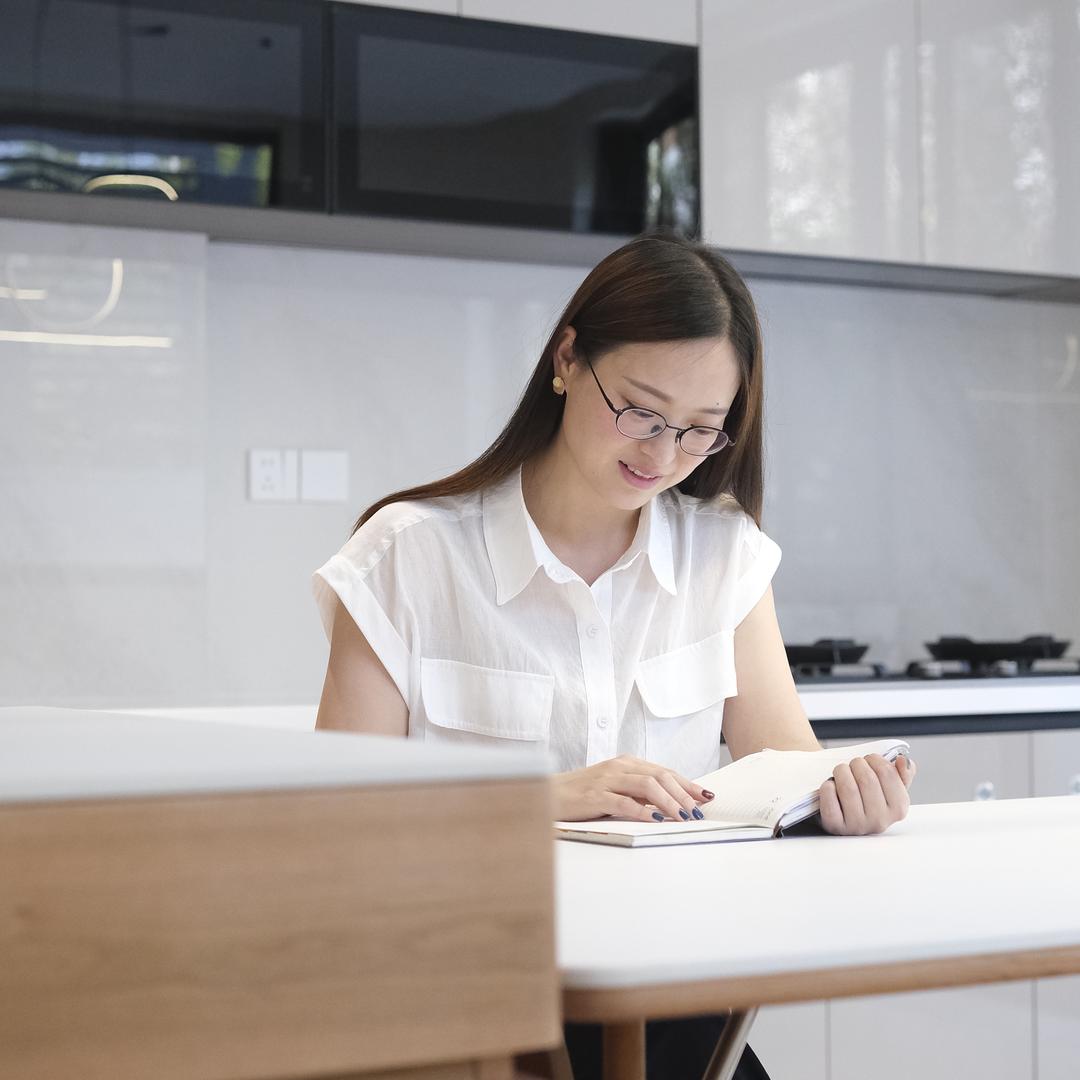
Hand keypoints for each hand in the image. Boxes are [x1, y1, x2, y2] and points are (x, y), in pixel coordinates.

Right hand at [553, 754, 713, 822]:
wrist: (546, 794)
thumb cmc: (582, 794)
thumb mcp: (614, 789)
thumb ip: (639, 793)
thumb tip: (671, 805)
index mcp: (626, 763)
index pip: (664, 771)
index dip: (688, 784)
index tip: (706, 797)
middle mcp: (619, 767)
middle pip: (660, 776)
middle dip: (684, 794)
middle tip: (698, 812)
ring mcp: (606, 780)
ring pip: (647, 786)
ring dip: (669, 802)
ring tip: (683, 818)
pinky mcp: (594, 796)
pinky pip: (623, 802)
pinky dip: (642, 811)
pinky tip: (655, 820)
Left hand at [819, 753, 916, 835]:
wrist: (844, 814)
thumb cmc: (868, 797)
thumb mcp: (890, 787)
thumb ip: (902, 772)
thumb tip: (903, 760)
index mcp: (898, 809)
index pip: (888, 773)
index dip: (875, 759)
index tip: (869, 760)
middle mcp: (880, 821)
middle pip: (867, 779)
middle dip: (856, 764)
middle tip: (853, 765)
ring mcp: (857, 826)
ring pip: (848, 787)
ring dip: (841, 771)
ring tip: (841, 771)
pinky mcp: (836, 827)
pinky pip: (830, 800)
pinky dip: (827, 787)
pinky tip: (831, 786)